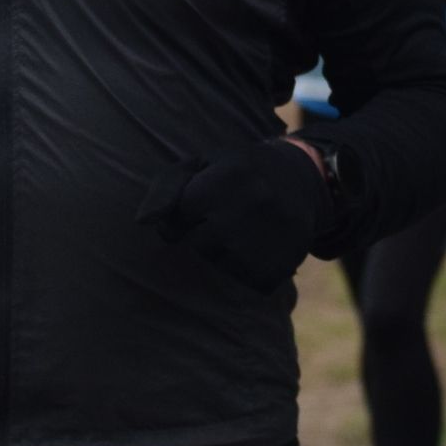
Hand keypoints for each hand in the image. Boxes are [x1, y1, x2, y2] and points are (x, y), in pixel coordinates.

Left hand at [137, 137, 329, 293]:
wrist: (303, 181)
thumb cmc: (238, 172)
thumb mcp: (203, 164)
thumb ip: (167, 188)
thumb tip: (142, 222)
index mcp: (231, 174)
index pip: (182, 213)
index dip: (187, 211)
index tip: (204, 202)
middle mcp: (253, 204)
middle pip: (198, 243)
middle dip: (203, 233)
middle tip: (225, 217)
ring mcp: (272, 235)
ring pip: (220, 264)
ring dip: (223, 253)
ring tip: (244, 230)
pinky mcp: (283, 264)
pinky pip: (245, 281)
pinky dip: (246, 270)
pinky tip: (259, 247)